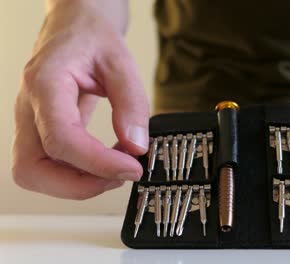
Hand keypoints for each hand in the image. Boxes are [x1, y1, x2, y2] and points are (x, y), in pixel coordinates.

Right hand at [11, 1, 148, 198]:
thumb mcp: (121, 62)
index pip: (61, 139)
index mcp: (45, 83)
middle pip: (32, 168)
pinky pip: (48, 166)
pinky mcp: (39, 131)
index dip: (97, 163)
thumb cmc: (92, 38)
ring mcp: (30, 122)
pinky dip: (76, 174)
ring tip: (116, 169)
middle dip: (78, 185)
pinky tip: (105, 161)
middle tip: (120, 176)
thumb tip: (136, 145)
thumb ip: (131, 103)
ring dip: (76, 184)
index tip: (132, 167)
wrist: (75, 27)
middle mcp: (28, 107)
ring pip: (35, 173)